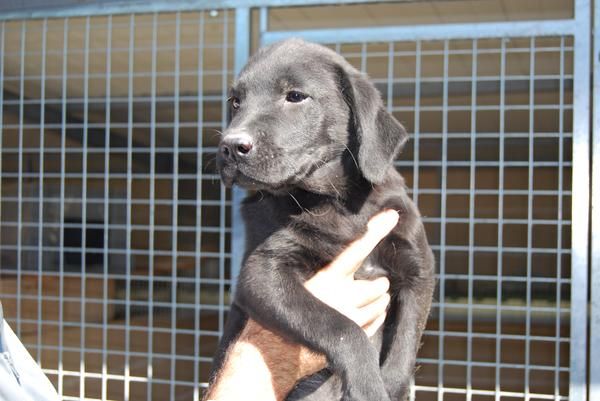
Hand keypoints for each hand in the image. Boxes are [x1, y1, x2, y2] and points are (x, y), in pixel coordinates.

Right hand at [297, 209, 398, 376]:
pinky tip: (364, 316)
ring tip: (364, 301)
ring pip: (381, 304)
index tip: (393, 215)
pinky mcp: (355, 337)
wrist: (277, 350)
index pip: (356, 250)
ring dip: (379, 300)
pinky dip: (376, 316)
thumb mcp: (299, 282)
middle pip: (378, 285)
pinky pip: (377, 322)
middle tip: (371, 284)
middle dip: (378, 284)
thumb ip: (325, 271)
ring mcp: (351, 319)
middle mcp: (342, 298)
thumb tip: (345, 262)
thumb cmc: (285, 310)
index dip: (375, 231)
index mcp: (326, 279)